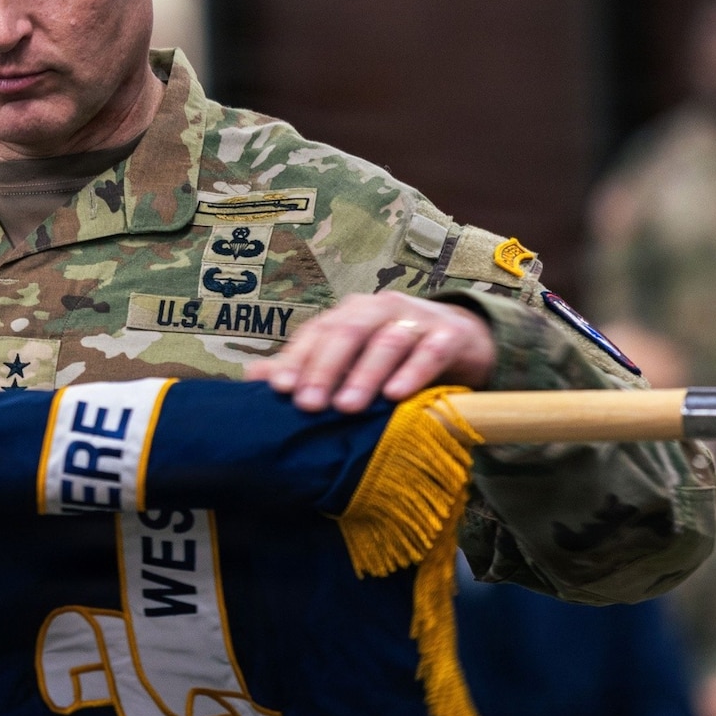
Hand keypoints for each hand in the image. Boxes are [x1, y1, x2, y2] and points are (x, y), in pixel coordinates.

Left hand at [247, 293, 495, 412]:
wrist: (462, 338)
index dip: (297, 360)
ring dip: (364, 375)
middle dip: (324, 369)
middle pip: (347, 333)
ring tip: (346, 407)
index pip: (317, 332)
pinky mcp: (450, 335)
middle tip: (309, 405)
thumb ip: (308, 366)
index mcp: (350, 312)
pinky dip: (413, 373)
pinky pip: (431, 352)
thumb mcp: (352, 357)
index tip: (279, 390)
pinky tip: (396, 396)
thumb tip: (253, 378)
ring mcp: (416, 319)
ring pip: (386, 342)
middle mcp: (380, 309)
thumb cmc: (396, 351)